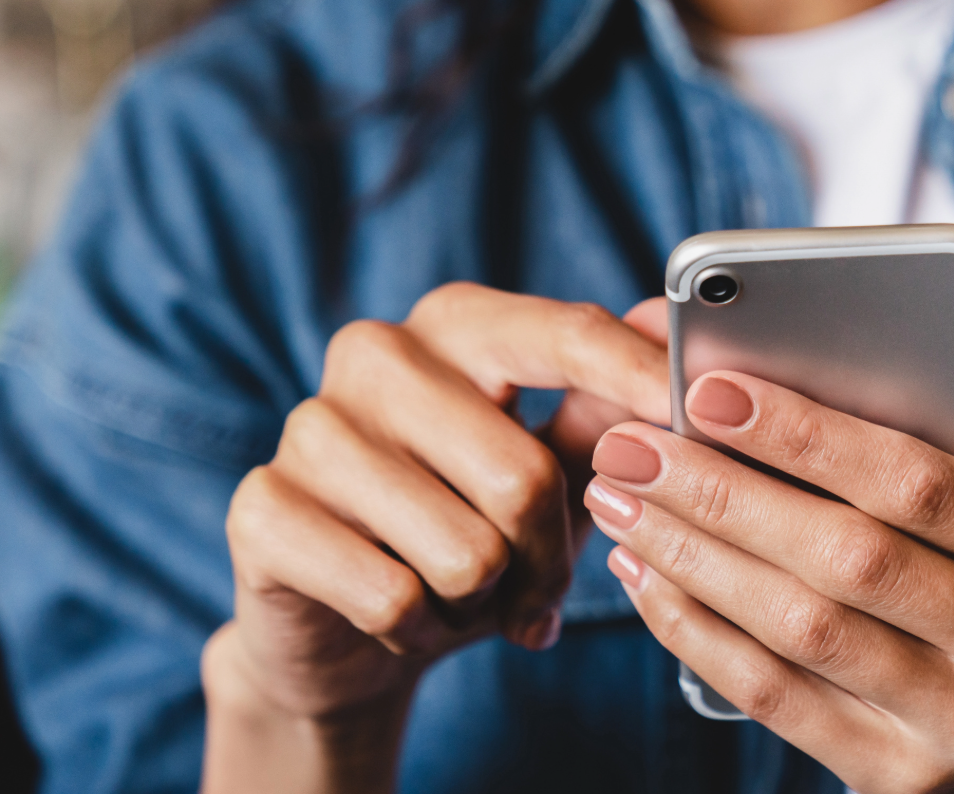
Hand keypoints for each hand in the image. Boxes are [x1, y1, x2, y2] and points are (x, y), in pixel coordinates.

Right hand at [203, 285, 670, 793]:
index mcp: (456, 323)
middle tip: (536, 588)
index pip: (563, 334)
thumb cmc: (466, 528)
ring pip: (465, 551)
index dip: (636, 378)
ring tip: (461, 595)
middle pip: (523, 475)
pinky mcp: (262, 509)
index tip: (691, 412)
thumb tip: (673, 331)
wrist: (345, 627)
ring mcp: (310, 427)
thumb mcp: (549, 470)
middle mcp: (376, 353)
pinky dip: (419, 630)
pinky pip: (392, 597)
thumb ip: (607, 409)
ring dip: (483, 602)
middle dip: (549, 559)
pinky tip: (403, 616)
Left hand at [586, 366, 953, 793]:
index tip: (711, 390)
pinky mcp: (896, 780)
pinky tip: (647, 576)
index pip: (925, 485)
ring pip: (800, 632)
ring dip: (692, 558)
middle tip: (631, 446)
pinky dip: (697, 631)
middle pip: (849, 560)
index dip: (811, 436)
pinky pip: (775, 698)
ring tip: (620, 501)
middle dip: (723, 493)